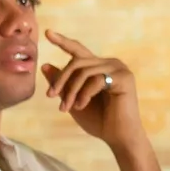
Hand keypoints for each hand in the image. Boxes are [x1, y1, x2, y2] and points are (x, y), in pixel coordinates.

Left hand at [43, 31, 144, 145]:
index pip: (79, 51)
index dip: (63, 41)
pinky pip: (96, 79)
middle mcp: (110, 64)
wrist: (118, 137)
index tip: (47, 33)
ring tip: (66, 107)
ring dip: (71, 90)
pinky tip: (82, 106)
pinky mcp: (124, 78)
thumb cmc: (99, 120)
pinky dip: (84, 94)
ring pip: (84, 71)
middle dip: (62, 79)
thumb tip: (45, 65)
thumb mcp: (73, 100)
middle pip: (77, 61)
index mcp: (99, 67)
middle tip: (50, 96)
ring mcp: (119, 69)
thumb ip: (62, 84)